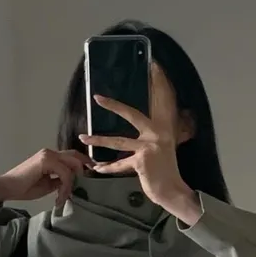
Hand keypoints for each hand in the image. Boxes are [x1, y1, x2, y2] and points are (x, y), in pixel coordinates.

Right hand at [0, 148, 92, 206]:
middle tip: (89, 182)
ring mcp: (48, 155)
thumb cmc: (25, 188)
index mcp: (51, 157)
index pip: (72, 156)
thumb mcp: (49, 185)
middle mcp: (50, 152)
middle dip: (85, 168)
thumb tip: (73, 183)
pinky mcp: (46, 160)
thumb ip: (61, 180)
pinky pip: (65, 173)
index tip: (92, 173)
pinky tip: (59, 197)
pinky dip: (65, 186)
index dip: (84, 163)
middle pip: (75, 156)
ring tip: (64, 197)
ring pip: (72, 165)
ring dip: (72, 183)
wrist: (8, 188)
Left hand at [79, 62, 200, 224]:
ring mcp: (149, 147)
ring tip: (82, 136)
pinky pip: (119, 164)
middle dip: (113, 105)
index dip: (159, 83)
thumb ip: (158, 136)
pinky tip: (96, 167)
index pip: (161, 101)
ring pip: (118, 141)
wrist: (173, 191)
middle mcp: (158, 134)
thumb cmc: (167, 170)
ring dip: (98, 139)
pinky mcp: (142, 161)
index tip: (154, 65)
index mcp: (164, 128)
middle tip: (96, 97)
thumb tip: (151, 128)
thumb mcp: (165, 149)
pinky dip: (108, 167)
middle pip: (132, 114)